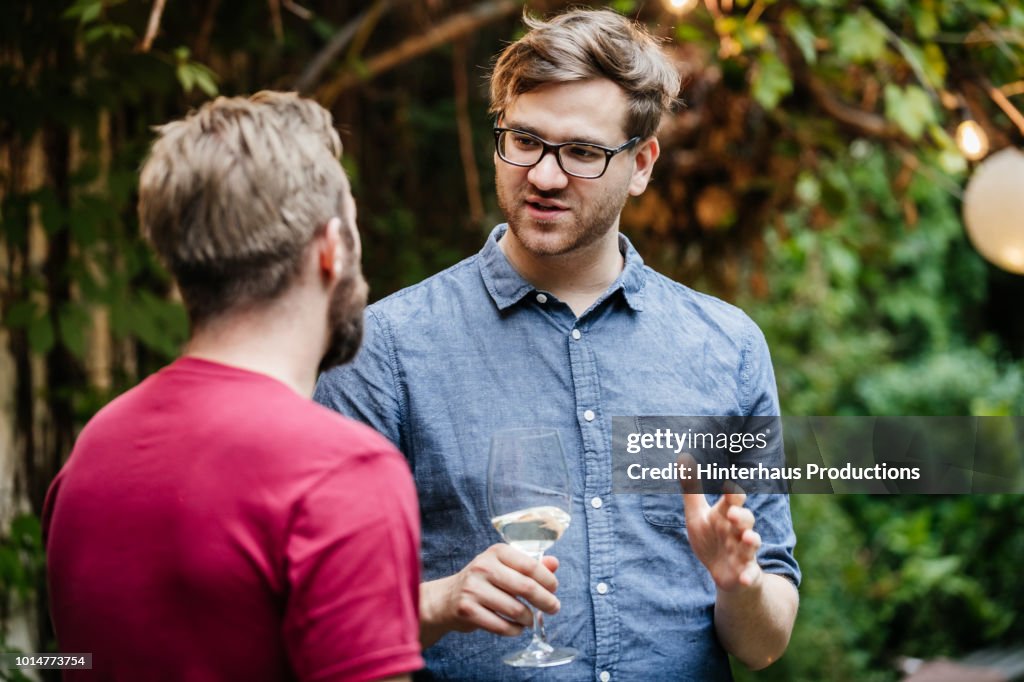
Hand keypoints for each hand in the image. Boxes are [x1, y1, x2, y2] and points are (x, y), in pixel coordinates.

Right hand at [420, 544, 559, 644]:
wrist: (446, 598)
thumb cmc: (482, 581)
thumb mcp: (504, 567)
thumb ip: (529, 565)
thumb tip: (554, 563)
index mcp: (496, 552)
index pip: (530, 565)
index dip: (547, 579)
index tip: (554, 589)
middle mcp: (483, 567)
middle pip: (525, 587)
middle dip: (545, 600)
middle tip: (554, 608)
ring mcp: (473, 589)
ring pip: (515, 609)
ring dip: (529, 618)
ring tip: (530, 620)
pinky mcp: (467, 610)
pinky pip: (501, 625)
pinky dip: (514, 630)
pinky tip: (517, 628)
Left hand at [679, 455, 761, 591]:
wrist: (725, 575)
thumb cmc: (711, 540)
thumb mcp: (697, 516)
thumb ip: (691, 490)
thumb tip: (682, 457)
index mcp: (726, 516)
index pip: (732, 501)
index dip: (732, 494)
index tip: (729, 487)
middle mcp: (738, 532)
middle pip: (745, 520)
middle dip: (741, 516)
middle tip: (732, 513)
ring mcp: (744, 553)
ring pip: (752, 544)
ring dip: (751, 541)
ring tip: (749, 538)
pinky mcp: (746, 574)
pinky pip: (751, 574)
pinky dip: (749, 575)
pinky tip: (744, 576)